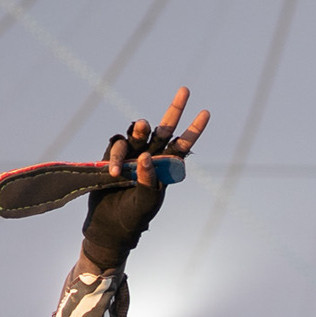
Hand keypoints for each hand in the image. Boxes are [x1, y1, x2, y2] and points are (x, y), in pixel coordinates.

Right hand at [79, 85, 211, 269]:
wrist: (109, 225)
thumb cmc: (133, 217)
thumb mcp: (146, 202)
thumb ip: (148, 181)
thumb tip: (147, 157)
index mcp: (166, 168)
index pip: (183, 146)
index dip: (194, 130)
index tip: (206, 112)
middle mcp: (151, 157)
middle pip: (165, 129)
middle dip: (175, 110)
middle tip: (186, 91)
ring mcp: (132, 154)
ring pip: (139, 132)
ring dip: (141, 127)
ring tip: (142, 125)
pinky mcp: (112, 156)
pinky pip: (117, 145)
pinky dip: (116, 155)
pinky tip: (114, 172)